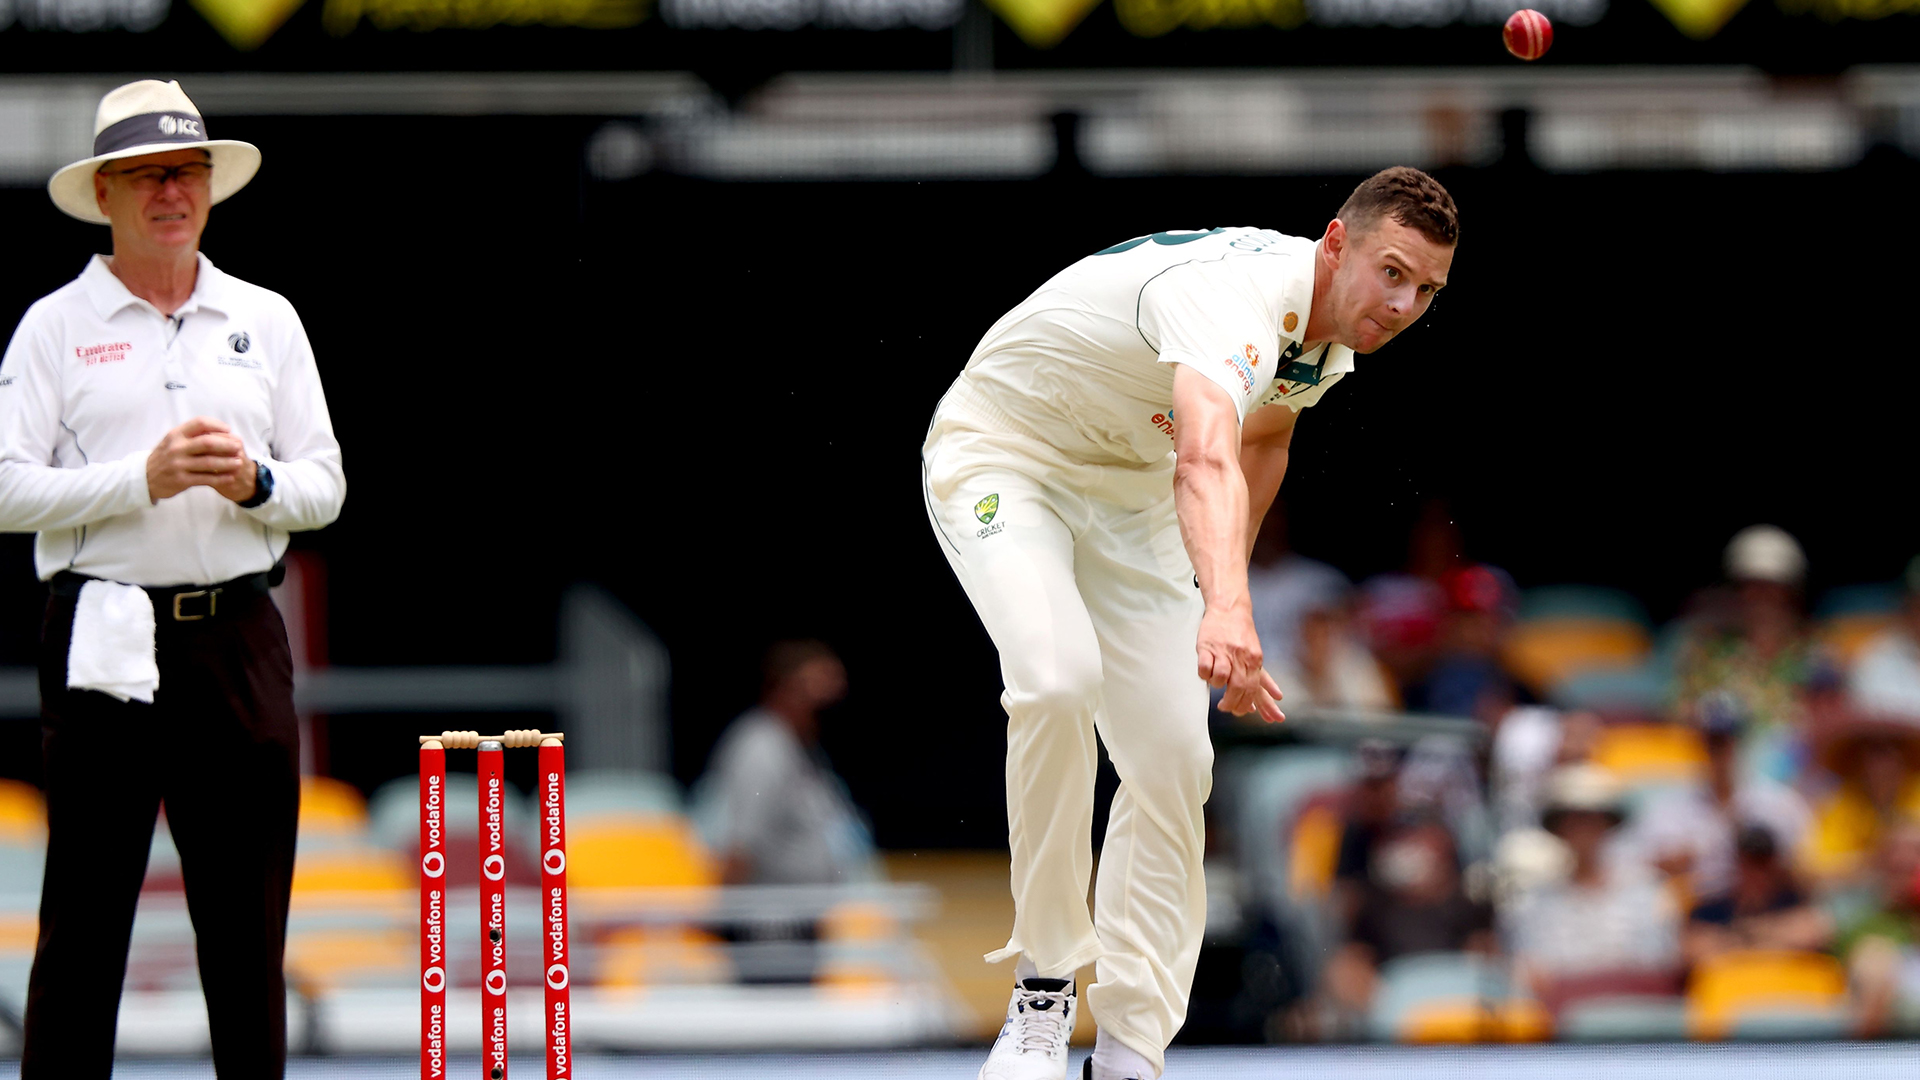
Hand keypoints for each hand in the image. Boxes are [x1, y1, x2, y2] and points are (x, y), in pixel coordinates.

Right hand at [146, 417, 249, 502]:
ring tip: (239, 463)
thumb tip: (223, 431)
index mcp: (176, 434)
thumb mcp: (173, 440)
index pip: (200, 423)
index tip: (229, 431)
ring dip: (227, 462)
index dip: (217, 425)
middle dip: (227, 445)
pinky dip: (221, 478)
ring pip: (209, 462)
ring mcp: (178, 464)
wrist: (144, 477)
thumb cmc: (166, 456)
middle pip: (207, 443)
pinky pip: (206, 479)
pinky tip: (231, 477)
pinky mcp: (181, 480)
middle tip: (239, 447)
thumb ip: (193, 435)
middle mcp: (176, 448)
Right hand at [1196, 605, 1284, 723]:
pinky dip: (1205, 675)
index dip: (1245, 704)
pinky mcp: (1207, 646)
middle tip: (1225, 707)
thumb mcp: (1256, 656)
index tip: (1239, 712)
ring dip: (1217, 686)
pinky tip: (1205, 673)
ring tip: (1216, 684)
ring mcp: (1224, 651)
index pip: (1253, 689)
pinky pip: (1205, 668)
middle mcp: (1241, 657)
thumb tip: (1274, 698)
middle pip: (1238, 687)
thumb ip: (1261, 678)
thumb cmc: (1241, 635)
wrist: (1229, 608)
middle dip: (1231, 702)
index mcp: (1254, 661)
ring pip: (1221, 678)